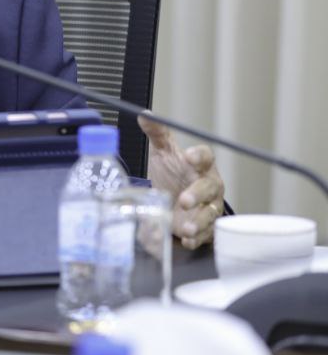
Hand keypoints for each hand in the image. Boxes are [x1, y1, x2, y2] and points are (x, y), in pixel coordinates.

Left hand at [141, 115, 225, 248]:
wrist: (175, 196)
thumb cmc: (174, 171)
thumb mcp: (163, 151)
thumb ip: (157, 134)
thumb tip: (144, 114)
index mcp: (200, 165)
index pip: (206, 156)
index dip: (199, 156)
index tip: (190, 156)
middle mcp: (209, 186)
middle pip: (210, 188)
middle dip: (198, 194)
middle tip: (184, 200)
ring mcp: (209, 207)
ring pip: (210, 214)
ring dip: (199, 221)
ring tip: (187, 228)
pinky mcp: (205, 227)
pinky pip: (206, 233)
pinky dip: (197, 238)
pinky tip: (188, 240)